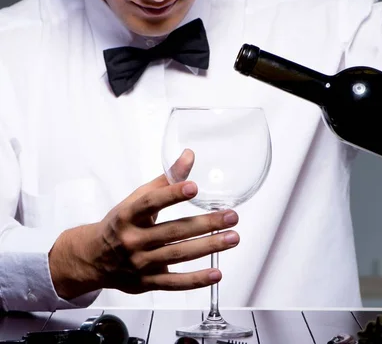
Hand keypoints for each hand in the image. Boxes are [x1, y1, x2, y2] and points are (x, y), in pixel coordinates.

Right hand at [49, 150, 239, 299]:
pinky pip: (174, 282)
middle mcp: (133, 240)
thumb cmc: (120, 224)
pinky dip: (196, 280)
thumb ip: (166, 180)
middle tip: (231, 216)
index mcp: (128, 215)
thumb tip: (189, 156)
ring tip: (233, 238)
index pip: (150, 203)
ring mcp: (140, 263)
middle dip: (205, 224)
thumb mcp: (136, 199)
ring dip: (208, 247)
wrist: (92, 258)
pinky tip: (216, 273)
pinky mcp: (147, 282)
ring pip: (178, 255)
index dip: (171, 195)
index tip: (193, 187)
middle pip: (173, 231)